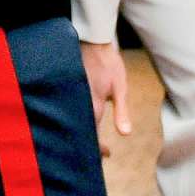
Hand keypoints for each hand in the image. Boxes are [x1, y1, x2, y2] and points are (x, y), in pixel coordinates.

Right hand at [80, 40, 131, 157]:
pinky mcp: (68, 91)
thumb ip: (121, 112)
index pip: (93, 136)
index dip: (98, 149)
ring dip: (84, 133)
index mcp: (93, 106)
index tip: (107, 154)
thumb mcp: (120, 87)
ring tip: (94, 140)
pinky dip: (78, 120)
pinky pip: (71, 111)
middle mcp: (79, 104)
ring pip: (76, 122)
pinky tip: (84, 121)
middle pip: (82, 132)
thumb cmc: (109, 63)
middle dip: (90, 144)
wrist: (92, 40)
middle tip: (102, 151)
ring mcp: (72, 97)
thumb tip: (126, 134)